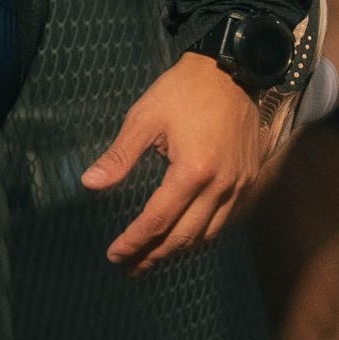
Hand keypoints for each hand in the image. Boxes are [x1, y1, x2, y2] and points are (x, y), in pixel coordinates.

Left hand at [80, 53, 266, 273]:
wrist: (234, 72)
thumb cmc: (184, 92)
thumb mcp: (144, 119)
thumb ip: (119, 156)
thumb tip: (90, 184)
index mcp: (192, 171)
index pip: (158, 220)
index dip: (134, 241)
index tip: (114, 254)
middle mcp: (220, 186)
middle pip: (184, 236)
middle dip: (154, 255)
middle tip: (130, 267)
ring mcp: (239, 185)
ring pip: (208, 234)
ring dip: (178, 251)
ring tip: (152, 259)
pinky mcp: (249, 180)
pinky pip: (225, 220)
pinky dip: (202, 235)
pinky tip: (184, 238)